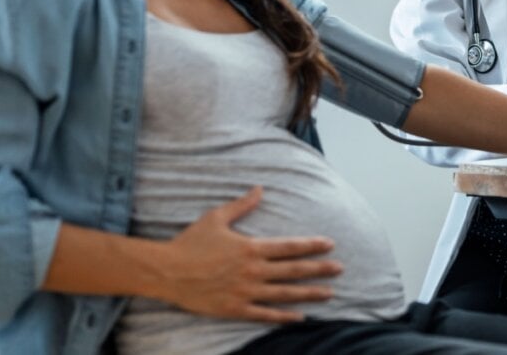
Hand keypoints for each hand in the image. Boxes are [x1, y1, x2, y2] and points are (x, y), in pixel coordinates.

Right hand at [158, 186, 342, 322]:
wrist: (166, 271)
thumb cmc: (191, 242)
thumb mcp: (217, 217)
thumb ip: (242, 205)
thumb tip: (260, 189)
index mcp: (251, 247)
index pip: (290, 247)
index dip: (312, 246)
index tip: (330, 245)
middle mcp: (253, 271)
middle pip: (294, 270)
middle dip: (319, 269)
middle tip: (340, 269)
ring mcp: (245, 292)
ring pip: (285, 294)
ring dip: (309, 294)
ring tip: (329, 293)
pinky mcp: (235, 309)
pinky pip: (264, 315)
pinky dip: (283, 317)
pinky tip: (299, 317)